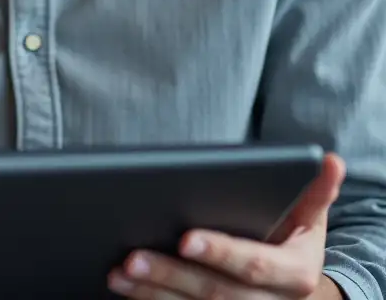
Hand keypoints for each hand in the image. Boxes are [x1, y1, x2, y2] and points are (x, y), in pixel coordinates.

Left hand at [107, 153, 345, 298]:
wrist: (294, 283)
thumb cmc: (291, 235)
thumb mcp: (309, 214)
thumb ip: (315, 189)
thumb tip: (328, 160)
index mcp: (295, 275)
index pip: (254, 265)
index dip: (220, 252)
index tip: (184, 238)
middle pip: (216, 295)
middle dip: (171, 275)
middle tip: (131, 257)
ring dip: (152, 295)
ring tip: (117, 274)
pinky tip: (124, 292)